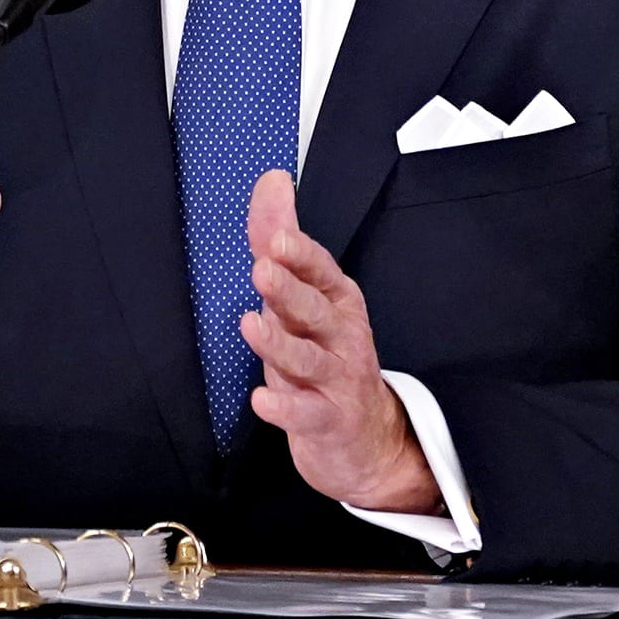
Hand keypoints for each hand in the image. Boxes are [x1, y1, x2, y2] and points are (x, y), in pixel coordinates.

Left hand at [239, 172, 442, 514]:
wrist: (366, 438)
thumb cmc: (327, 354)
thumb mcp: (306, 295)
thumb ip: (281, 238)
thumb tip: (272, 181)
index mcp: (336, 299)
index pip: (319, 270)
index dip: (298, 254)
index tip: (274, 239)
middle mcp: (340, 335)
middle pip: (313, 309)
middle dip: (289, 290)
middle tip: (262, 270)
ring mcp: (337, 378)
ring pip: (307, 359)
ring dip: (278, 343)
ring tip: (251, 325)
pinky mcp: (327, 419)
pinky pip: (305, 413)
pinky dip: (284, 407)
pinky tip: (260, 400)